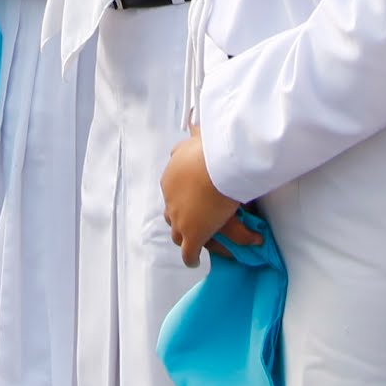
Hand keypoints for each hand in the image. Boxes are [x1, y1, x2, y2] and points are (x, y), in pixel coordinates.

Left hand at [161, 131, 259, 268]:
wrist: (215, 168)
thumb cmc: (209, 153)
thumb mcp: (197, 139)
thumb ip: (194, 134)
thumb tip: (192, 124)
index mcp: (170, 179)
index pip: (173, 193)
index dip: (182, 198)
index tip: (192, 199)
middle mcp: (170, 201)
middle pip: (171, 215)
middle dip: (179, 219)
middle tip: (192, 221)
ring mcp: (179, 220)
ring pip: (177, 234)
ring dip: (184, 238)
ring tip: (192, 243)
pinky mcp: (192, 236)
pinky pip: (189, 253)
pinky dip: (191, 258)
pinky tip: (194, 261)